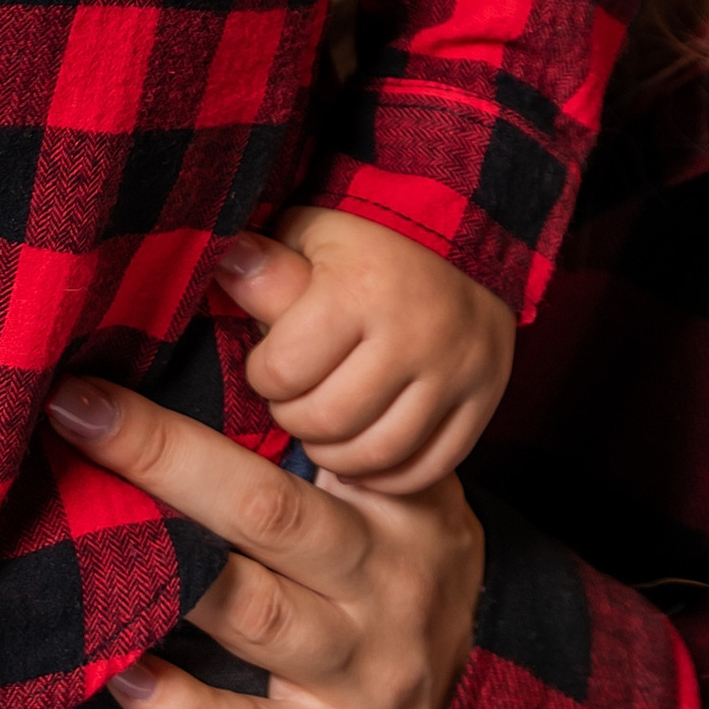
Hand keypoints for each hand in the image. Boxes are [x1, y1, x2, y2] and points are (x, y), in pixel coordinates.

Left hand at [46, 374, 482, 708]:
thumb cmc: (402, 572)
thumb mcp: (396, 488)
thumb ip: (326, 403)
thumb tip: (235, 276)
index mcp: (397, 505)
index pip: (320, 429)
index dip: (248, 381)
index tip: (153, 341)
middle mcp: (384, 584)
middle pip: (267, 511)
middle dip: (166, 455)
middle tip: (77, 408)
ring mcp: (362, 675)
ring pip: (254, 616)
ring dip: (165, 573)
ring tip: (81, 530)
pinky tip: (123, 676)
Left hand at [214, 204, 513, 493]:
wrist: (470, 241)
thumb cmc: (370, 244)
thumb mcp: (313, 235)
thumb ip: (267, 265)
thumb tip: (223, 265)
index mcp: (364, 286)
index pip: (285, 370)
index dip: (264, 375)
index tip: (270, 363)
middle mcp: (417, 331)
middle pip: (329, 419)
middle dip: (296, 418)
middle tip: (295, 400)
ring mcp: (457, 370)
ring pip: (377, 453)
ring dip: (337, 453)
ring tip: (327, 428)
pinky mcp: (485, 400)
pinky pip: (428, 468)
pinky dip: (388, 473)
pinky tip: (366, 452)